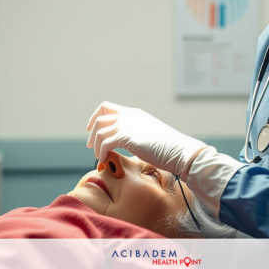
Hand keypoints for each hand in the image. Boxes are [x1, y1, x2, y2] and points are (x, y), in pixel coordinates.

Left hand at [86, 101, 207, 177]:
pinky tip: (104, 161)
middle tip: (91, 146)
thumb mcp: (148, 134)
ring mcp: (126, 125)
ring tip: (99, 156)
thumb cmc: (167, 147)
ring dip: (96, 145)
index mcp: (133, 113)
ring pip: (100, 131)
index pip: (107, 107)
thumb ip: (135, 134)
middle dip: (92, 132)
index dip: (96, 116)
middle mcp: (128, 115)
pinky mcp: (126, 137)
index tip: (92, 128)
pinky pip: (105, 143)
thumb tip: (127, 144)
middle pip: (100, 117)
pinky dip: (101, 153)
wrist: (178, 150)